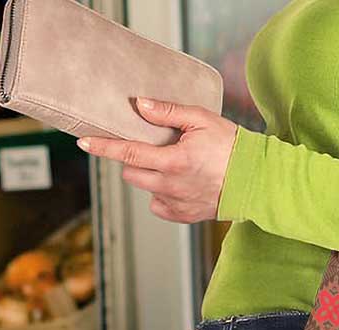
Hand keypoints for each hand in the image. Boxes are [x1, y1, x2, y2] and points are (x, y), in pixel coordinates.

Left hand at [76, 97, 237, 222]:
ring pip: (145, 188)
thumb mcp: (201, 119)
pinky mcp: (182, 216)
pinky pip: (158, 205)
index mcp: (173, 161)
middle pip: (131, 173)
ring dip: (149, 175)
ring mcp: (175, 204)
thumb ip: (167, 112)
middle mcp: (170, 186)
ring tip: (172, 164)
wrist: (255, 181)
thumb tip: (139, 105)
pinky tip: (179, 183)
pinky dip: (162, 193)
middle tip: (151, 147)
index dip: (103, 147)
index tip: (84, 143)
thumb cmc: (231, 146)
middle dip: (133, 159)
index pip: (128, 153)